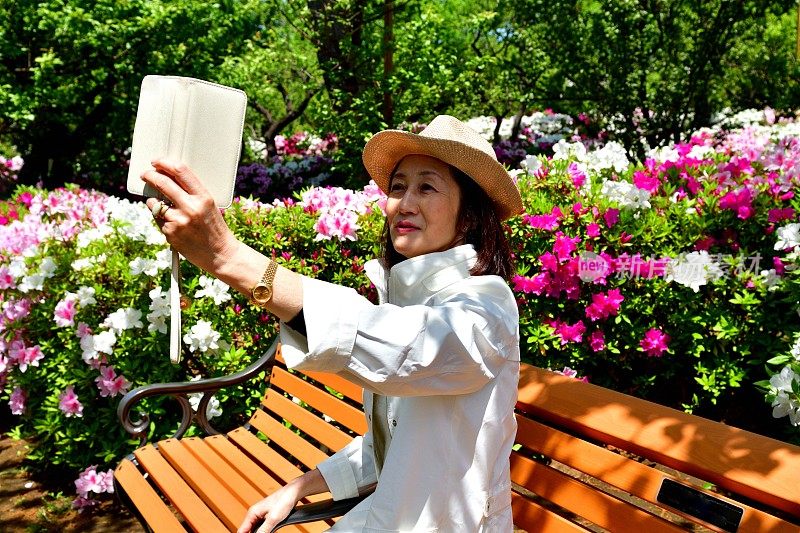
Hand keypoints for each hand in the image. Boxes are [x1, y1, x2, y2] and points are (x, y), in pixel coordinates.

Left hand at [142, 158, 239, 274]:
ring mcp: (179, 221)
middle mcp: (191, 207)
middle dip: (150, 175)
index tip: (157, 162)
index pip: (180, 171)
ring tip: (166, 208)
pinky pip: (157, 219)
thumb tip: (168, 179)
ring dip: (154, 202)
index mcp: (203, 197)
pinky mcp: (170, 233)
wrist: (220, 254)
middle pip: (162, 182)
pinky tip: (174, 226)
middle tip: (146, 174)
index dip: (164, 163)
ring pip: (154, 203)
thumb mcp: (209, 206)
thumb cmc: (215, 228)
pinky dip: (161, 219)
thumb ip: (191, 193)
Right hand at [237, 483, 301, 532]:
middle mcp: (255, 513)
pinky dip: (264, 531)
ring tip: (268, 532)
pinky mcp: (268, 517)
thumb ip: (263, 530)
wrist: (294, 492)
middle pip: (248, 530)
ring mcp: (261, 515)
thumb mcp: (273, 518)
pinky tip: (270, 532)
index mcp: (252, 512)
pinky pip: (262, 527)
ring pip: (255, 529)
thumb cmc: (284, 500)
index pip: (242, 530)